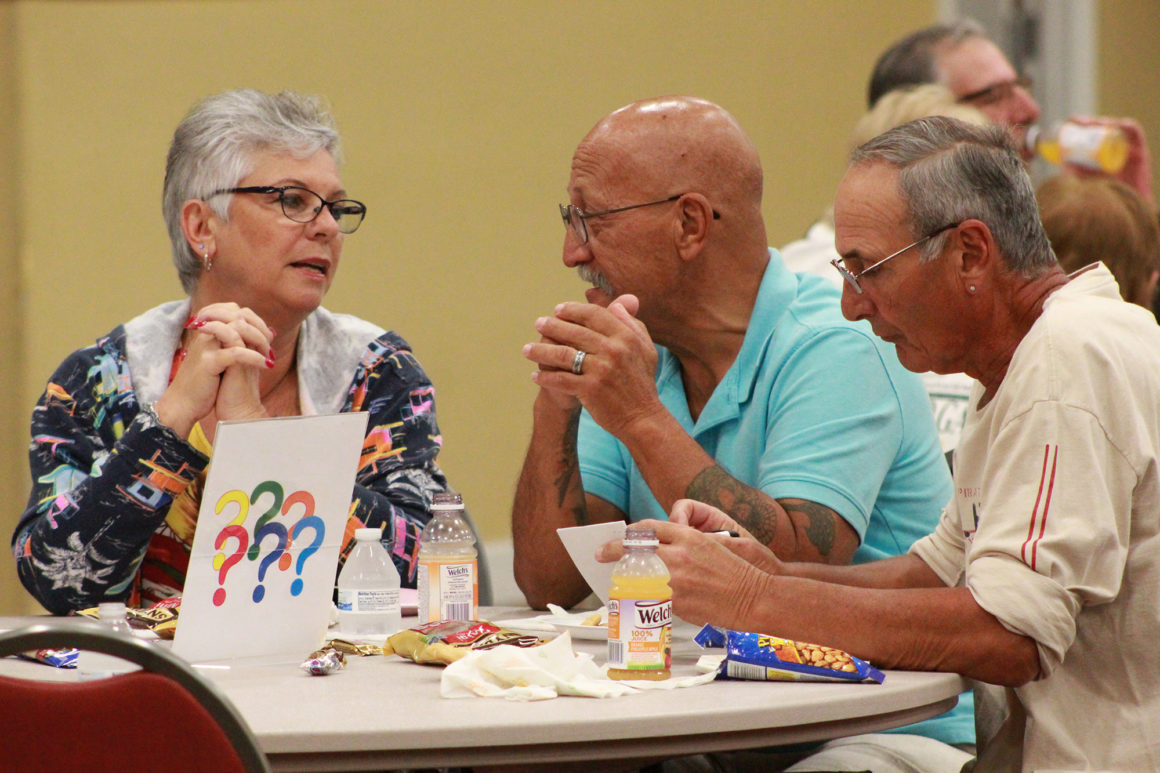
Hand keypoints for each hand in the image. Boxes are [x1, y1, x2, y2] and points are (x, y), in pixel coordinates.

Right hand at [154, 303, 273, 436]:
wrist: (183, 404)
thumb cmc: (204, 382)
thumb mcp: (222, 356)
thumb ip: (237, 342)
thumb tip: (268, 332)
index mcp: (207, 329)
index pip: (234, 309)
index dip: (254, 319)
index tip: (267, 335)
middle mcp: (204, 332)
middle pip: (237, 314)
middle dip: (258, 326)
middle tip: (270, 342)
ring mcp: (205, 346)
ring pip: (237, 329)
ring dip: (259, 340)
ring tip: (269, 354)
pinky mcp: (208, 362)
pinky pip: (237, 352)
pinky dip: (255, 357)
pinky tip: (266, 365)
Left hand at [523, 294, 663, 436]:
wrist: (642, 418)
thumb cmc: (642, 383)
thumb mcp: (646, 349)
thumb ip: (633, 324)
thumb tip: (620, 303)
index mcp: (626, 337)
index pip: (594, 315)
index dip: (573, 310)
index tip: (558, 309)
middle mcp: (614, 350)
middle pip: (575, 332)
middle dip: (552, 326)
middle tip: (538, 323)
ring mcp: (601, 370)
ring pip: (563, 354)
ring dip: (541, 351)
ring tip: (527, 349)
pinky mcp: (590, 389)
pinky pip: (561, 378)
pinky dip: (545, 377)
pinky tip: (535, 376)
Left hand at [596, 519, 775, 627]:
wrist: (753, 596)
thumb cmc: (735, 572)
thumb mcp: (710, 545)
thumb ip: (682, 544)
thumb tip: (657, 549)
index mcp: (689, 537)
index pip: (648, 529)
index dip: (628, 533)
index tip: (616, 537)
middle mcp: (679, 555)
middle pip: (635, 549)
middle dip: (613, 551)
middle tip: (600, 554)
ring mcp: (677, 580)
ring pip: (638, 575)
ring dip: (624, 577)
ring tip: (617, 580)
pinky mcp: (678, 602)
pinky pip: (652, 598)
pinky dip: (642, 598)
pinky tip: (636, 600)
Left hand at [1067, 115, 1153, 203]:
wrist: (1123, 210)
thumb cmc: (1105, 197)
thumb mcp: (1085, 181)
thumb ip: (1073, 170)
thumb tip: (1059, 158)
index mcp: (1104, 154)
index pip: (1095, 134)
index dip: (1084, 126)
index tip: (1071, 121)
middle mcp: (1117, 150)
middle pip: (1105, 130)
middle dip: (1092, 123)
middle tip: (1079, 122)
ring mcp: (1129, 150)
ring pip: (1118, 130)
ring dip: (1106, 123)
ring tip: (1093, 123)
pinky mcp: (1140, 153)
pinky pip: (1136, 135)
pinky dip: (1128, 127)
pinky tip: (1119, 124)